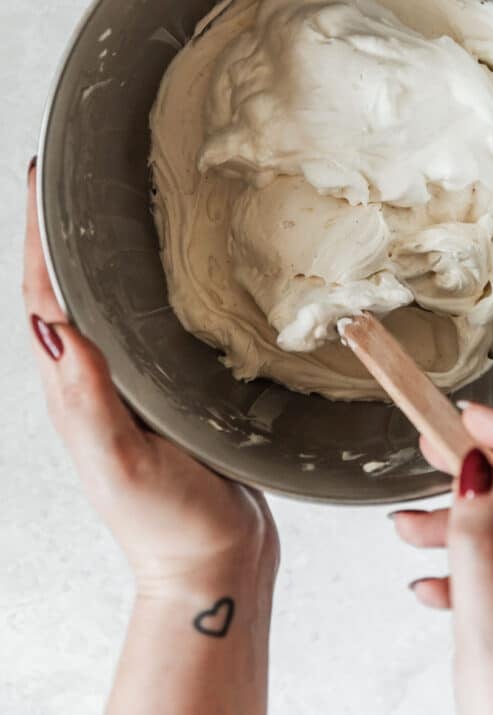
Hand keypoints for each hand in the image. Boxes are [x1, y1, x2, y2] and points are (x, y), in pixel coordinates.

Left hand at [23, 162, 277, 597]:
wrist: (213, 562)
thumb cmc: (167, 522)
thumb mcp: (122, 464)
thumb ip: (87, 403)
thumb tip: (51, 330)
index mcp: (76, 388)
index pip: (45, 297)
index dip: (37, 235)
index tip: (40, 177)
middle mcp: (97, 378)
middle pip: (68, 288)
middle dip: (60, 228)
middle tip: (71, 171)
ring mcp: (132, 384)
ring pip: (108, 302)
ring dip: (99, 251)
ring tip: (111, 203)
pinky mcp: (169, 391)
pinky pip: (148, 324)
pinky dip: (146, 286)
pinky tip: (167, 270)